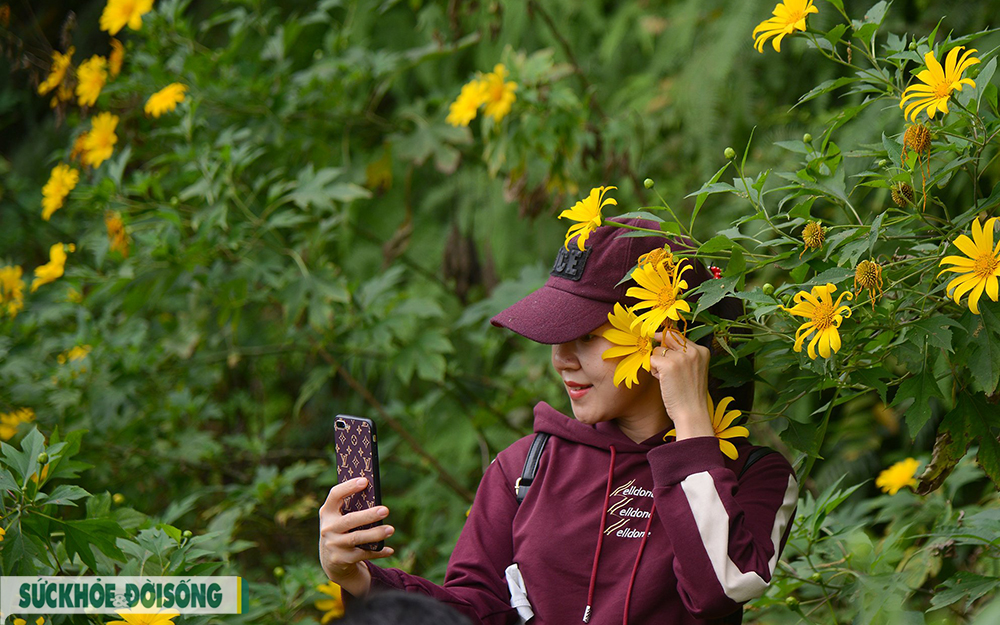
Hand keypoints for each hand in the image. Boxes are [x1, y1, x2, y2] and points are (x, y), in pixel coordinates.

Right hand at [319, 477, 395, 596]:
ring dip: (375, 534)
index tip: (365, 481)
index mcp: (327, 512)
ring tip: (390, 529)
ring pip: (357, 538)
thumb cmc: (341, 529)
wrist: (330, 559)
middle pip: (350, 520)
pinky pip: (363, 554)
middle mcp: (328, 528)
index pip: (335, 495)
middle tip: (385, 510)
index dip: (349, 487)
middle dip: (368, 515)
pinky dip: (378, 552)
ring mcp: (334, 545)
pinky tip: (389, 549)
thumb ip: (352, 507)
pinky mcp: (341, 559)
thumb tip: (376, 498)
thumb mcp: (340, 517)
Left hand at [649, 330, 713, 438]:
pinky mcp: (668, 365)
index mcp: (702, 351)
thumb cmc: (690, 394)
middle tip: (660, 364)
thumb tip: (662, 342)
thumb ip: (684, 355)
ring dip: (657, 363)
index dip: (667, 341)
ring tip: (666, 378)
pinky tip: (661, 380)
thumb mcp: (694, 369)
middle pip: (667, 338)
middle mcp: (693, 351)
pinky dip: (653, 370)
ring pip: (658, 350)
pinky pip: (651, 360)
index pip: (679, 336)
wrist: (692, 412)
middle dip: (660, 349)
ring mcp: (681, 357)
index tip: (660, 345)